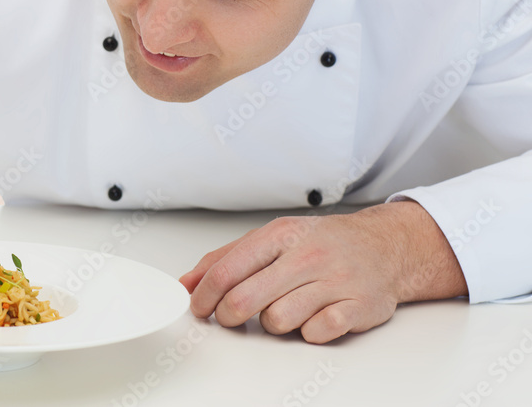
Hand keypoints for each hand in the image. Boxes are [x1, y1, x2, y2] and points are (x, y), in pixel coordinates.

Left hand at [179, 201, 466, 342]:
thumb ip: (226, 258)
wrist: (383, 246)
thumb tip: (187, 282)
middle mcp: (307, 256)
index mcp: (280, 235)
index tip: (199, 309)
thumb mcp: (271, 238)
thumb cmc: (320, 243)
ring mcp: (334, 281)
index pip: (227, 270)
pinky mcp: (357, 307)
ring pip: (277, 321)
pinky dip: (308, 332)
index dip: (204, 296)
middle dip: (229, 316)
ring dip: (272, 323)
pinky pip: (315, 334)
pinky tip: (312, 316)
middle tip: (231, 317)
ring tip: (283, 309)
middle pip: (245, 299)